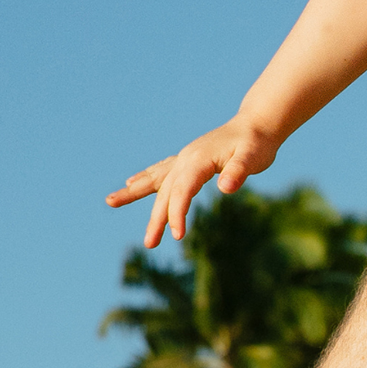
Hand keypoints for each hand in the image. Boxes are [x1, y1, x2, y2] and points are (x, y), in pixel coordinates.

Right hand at [108, 113, 280, 247]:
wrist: (257, 124)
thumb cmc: (257, 143)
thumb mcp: (253, 157)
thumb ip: (239, 171)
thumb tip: (228, 187)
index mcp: (198, 160)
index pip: (183, 191)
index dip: (178, 213)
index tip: (178, 236)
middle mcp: (186, 159)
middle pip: (166, 192)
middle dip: (157, 219)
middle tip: (149, 244)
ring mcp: (185, 158)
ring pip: (156, 180)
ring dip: (133, 193)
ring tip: (109, 201)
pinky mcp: (188, 160)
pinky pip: (162, 171)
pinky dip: (146, 178)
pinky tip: (132, 182)